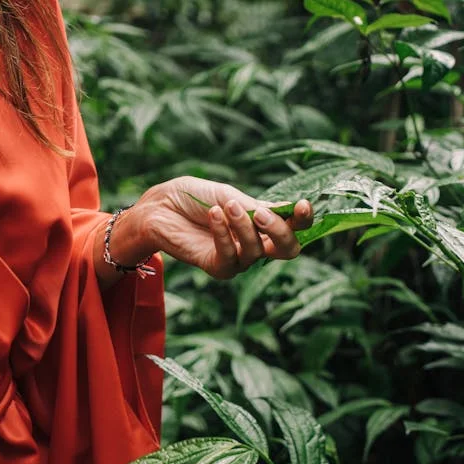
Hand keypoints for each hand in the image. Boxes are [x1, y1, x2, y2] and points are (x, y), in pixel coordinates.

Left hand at [104, 177, 313, 282]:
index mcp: (264, 222)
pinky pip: (231, 257)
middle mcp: (256, 243)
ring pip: (257, 252)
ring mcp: (239, 258)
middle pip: (287, 249)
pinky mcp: (219, 267)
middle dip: (281, 232)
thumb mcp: (228, 195)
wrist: (159, 207)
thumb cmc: (194, 197)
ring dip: (244, 227)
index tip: (303, 206)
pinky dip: (224, 234)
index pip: (295, 227)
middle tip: (263, 215)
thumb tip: (283, 212)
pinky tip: (214, 216)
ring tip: (226, 207)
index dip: (304, 220)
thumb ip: (254, 207)